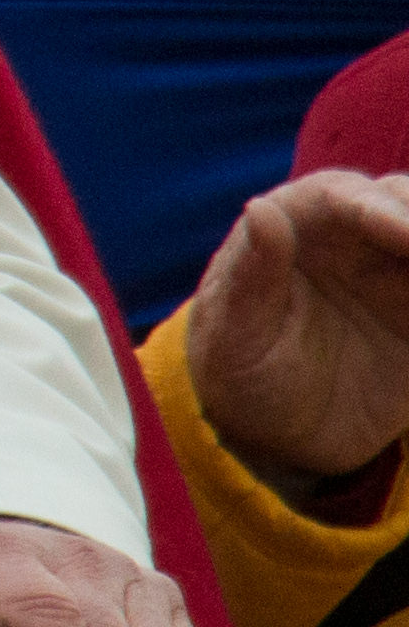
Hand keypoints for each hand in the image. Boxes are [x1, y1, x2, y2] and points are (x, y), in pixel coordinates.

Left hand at [182, 167, 408, 493]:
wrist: (274, 429)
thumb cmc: (237, 369)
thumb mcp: (235, 334)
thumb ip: (251, 278)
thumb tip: (261, 208)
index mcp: (292, 228)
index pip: (337, 196)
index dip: (376, 208)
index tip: (408, 236)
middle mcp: (347, 240)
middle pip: (399, 203)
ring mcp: (390, 275)